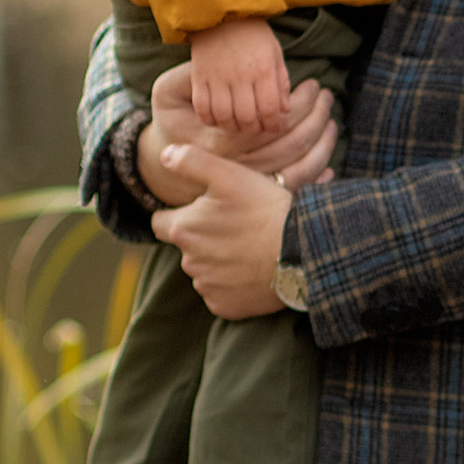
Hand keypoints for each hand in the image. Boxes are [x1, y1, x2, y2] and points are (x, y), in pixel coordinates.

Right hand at [136, 61, 338, 210]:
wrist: (165, 164)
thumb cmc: (172, 120)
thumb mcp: (167, 92)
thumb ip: (190, 77)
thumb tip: (225, 70)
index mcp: (218, 142)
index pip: (270, 122)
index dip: (298, 103)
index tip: (312, 84)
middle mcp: (236, 167)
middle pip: (289, 143)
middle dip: (316, 116)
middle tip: (326, 95)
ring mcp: (248, 185)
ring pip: (298, 166)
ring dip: (322, 141)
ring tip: (329, 115)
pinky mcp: (257, 194)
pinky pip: (296, 187)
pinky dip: (317, 174)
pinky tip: (329, 156)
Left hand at [151, 142, 294, 317]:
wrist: (302, 251)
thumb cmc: (265, 209)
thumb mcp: (228, 174)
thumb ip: (190, 161)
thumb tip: (165, 155)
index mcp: (183, 230)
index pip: (160, 223)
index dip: (179, 215)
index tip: (202, 212)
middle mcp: (189, 263)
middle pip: (187, 247)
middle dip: (203, 238)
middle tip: (236, 227)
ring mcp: (208, 288)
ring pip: (205, 271)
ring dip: (219, 261)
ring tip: (248, 248)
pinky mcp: (226, 307)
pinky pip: (221, 295)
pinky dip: (233, 285)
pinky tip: (253, 271)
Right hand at [187, 14, 292, 136]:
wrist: (220, 11)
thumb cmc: (253, 34)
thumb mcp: (274, 54)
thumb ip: (280, 83)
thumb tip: (285, 111)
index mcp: (263, 69)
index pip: (271, 109)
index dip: (274, 124)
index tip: (274, 127)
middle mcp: (240, 75)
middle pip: (247, 117)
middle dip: (254, 130)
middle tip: (255, 129)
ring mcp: (217, 77)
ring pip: (224, 116)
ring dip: (232, 127)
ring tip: (237, 125)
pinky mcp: (199, 76)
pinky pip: (202, 107)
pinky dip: (209, 119)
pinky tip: (217, 119)